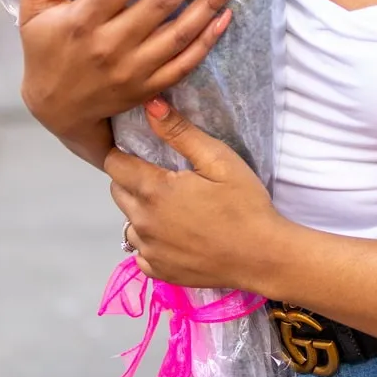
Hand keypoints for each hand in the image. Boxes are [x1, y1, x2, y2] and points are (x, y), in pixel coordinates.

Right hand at [3, 0, 247, 167]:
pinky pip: (185, 63)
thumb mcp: (33, 12)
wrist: (56, 111)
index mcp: (83, 21)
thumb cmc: (45, 52)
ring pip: (180, 33)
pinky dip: (208, 40)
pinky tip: (227, 15)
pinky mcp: (150, 87)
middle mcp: (111, 45)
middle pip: (161, 4)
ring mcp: (134, 70)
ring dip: (212, 3)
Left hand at [108, 99, 291, 291]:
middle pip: (117, 192)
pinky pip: (140, 252)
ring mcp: (149, 251)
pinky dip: (151, 242)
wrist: (263, 256)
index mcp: (153, 190)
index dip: (123, 153)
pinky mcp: (158, 272)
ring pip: (129, 222)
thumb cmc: (244, 203)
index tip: (141, 150)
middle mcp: (142, 222)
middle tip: (164, 176)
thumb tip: (149, 104)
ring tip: (172, 208)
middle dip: (131, 179)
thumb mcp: (218, 160)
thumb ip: (180, 132)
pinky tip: (176, 235)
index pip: (113, 165)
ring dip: (141, 212)